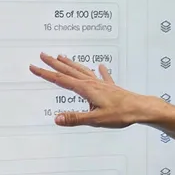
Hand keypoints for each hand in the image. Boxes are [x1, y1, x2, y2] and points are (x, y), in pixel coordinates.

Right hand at [29, 53, 164, 128]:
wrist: (140, 108)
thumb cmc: (120, 114)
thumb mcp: (95, 119)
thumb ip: (75, 118)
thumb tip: (56, 119)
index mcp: (86, 89)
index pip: (60, 80)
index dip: (45, 74)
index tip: (33, 67)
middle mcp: (92, 83)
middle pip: (69, 71)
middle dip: (54, 64)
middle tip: (42, 55)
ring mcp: (102, 84)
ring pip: (83, 70)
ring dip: (71, 64)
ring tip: (61, 57)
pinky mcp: (111, 88)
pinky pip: (102, 77)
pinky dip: (100, 71)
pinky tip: (101, 66)